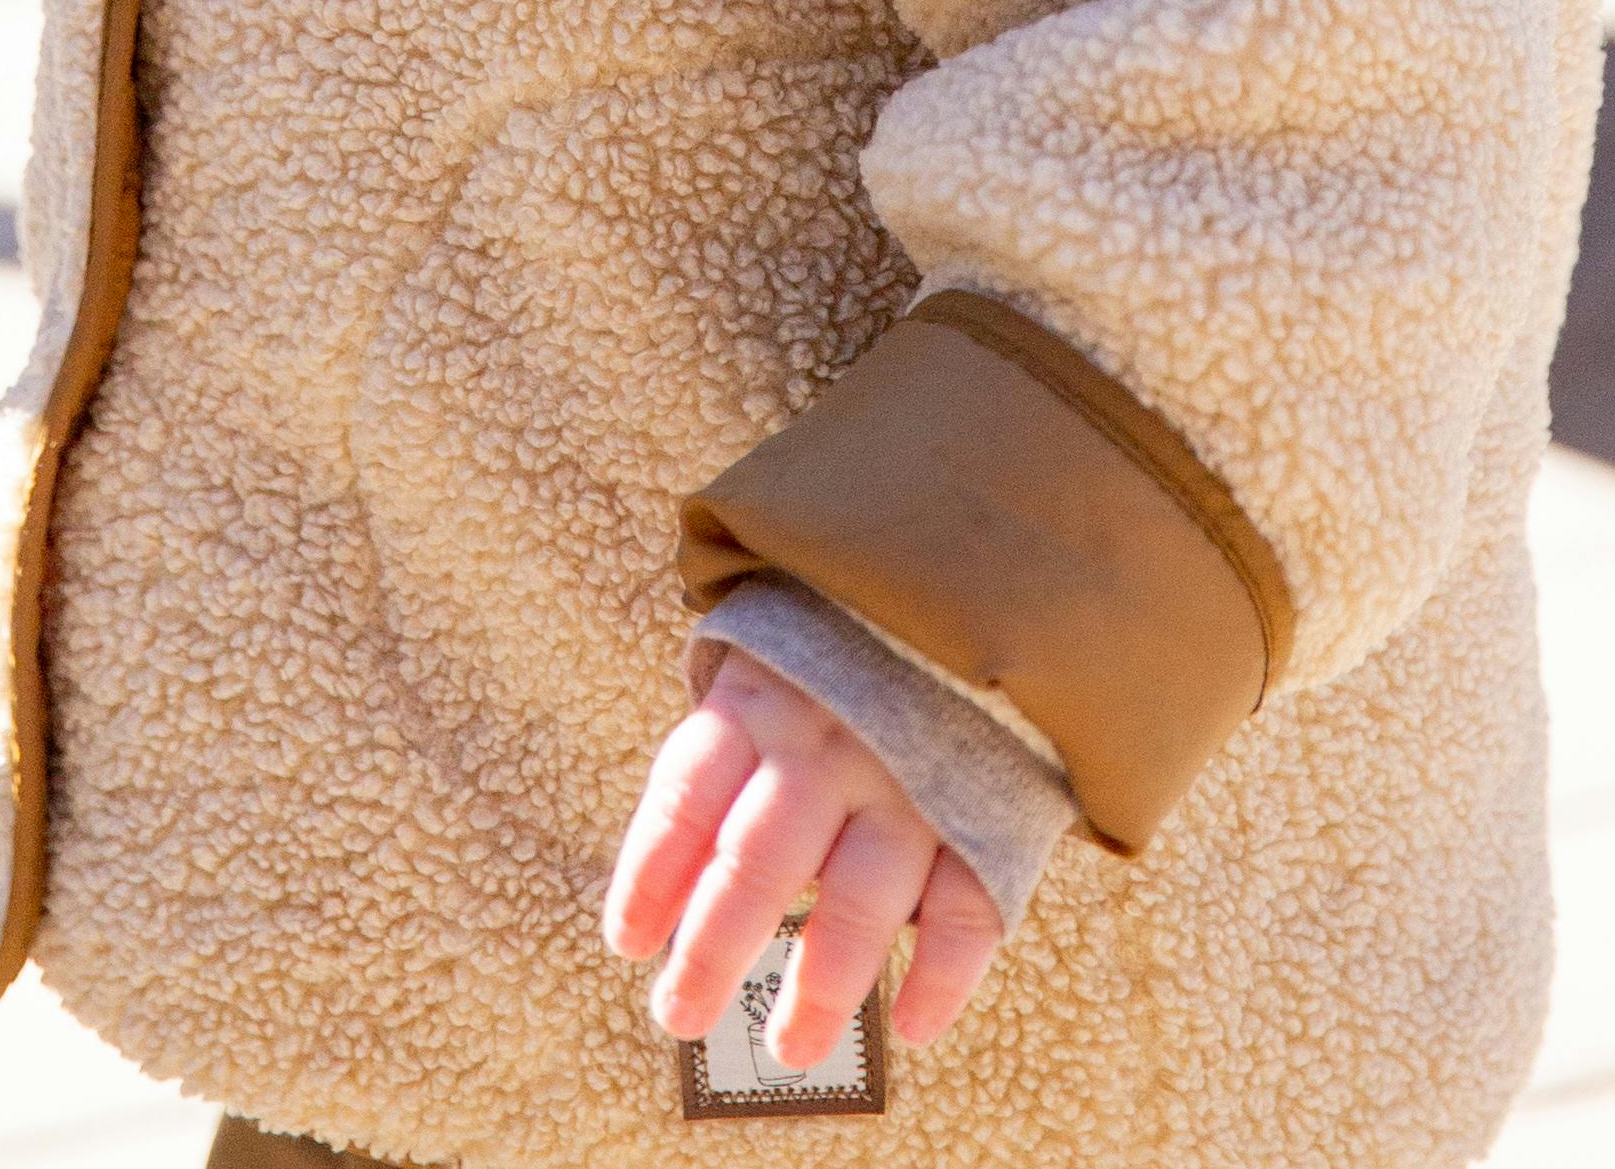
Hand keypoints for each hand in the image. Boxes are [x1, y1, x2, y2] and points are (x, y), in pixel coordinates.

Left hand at [604, 652, 1004, 1072]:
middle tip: (679, 1014)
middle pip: (757, 862)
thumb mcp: (769, 661)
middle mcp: (829, 740)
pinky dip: (943, 973)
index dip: (650, 874)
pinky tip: (912, 1023)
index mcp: (762, 696)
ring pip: (857, 899)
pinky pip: (966, 905)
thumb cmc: (843, 645)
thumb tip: (671, 883)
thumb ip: (730, 753)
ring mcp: (910, 777)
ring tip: (789, 1045)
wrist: (973, 569)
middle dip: (712, 949)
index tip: (627, 943)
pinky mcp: (987, 807)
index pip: (687, 794)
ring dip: (819, 984)